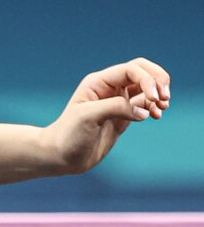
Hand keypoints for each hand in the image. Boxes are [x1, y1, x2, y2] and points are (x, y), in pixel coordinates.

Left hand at [45, 57, 170, 174]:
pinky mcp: (124, 116)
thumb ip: (116, 108)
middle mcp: (109, 88)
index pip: (131, 70)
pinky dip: (155, 107)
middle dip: (158, 80)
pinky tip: (156, 116)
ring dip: (159, 94)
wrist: (62, 156)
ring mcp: (117, 101)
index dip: (147, 80)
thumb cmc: (69, 135)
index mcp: (98, 82)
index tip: (154, 98)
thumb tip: (144, 110)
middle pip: (142, 71)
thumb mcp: (88, 117)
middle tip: (164, 97)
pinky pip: (145, 104)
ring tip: (162, 108)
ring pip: (146, 87)